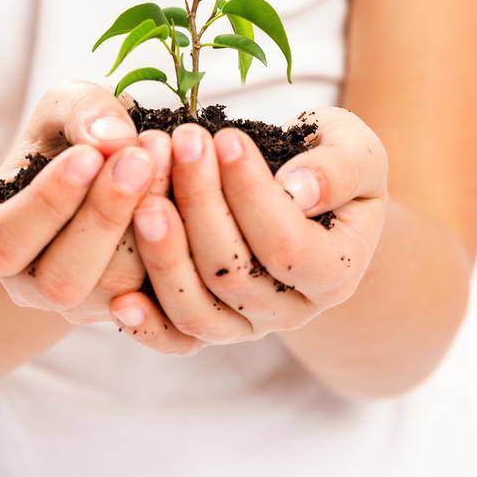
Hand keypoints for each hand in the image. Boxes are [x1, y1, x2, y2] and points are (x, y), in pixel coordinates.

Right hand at [0, 78, 172, 323]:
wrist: (102, 169)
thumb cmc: (71, 137)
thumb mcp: (63, 108)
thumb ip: (80, 112)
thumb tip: (111, 138)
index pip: (7, 241)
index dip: (48, 202)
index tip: (88, 156)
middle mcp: (32, 286)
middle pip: (62, 279)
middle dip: (103, 216)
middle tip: (140, 158)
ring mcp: (84, 305)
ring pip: (115, 291)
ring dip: (146, 228)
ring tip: (166, 165)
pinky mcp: (136, 308)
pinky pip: (159, 300)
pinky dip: (177, 249)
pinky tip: (188, 196)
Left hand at [108, 106, 386, 353]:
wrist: (312, 196)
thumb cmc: (332, 164)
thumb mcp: (356, 152)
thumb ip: (337, 169)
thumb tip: (297, 190)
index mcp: (336, 272)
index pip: (288, 247)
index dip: (252, 194)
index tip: (225, 138)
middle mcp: (291, 310)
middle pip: (234, 274)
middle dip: (201, 203)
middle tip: (178, 143)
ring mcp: (247, 324)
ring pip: (198, 310)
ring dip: (165, 254)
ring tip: (145, 199)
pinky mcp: (209, 326)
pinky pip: (175, 338)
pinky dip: (147, 325)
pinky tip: (121, 299)